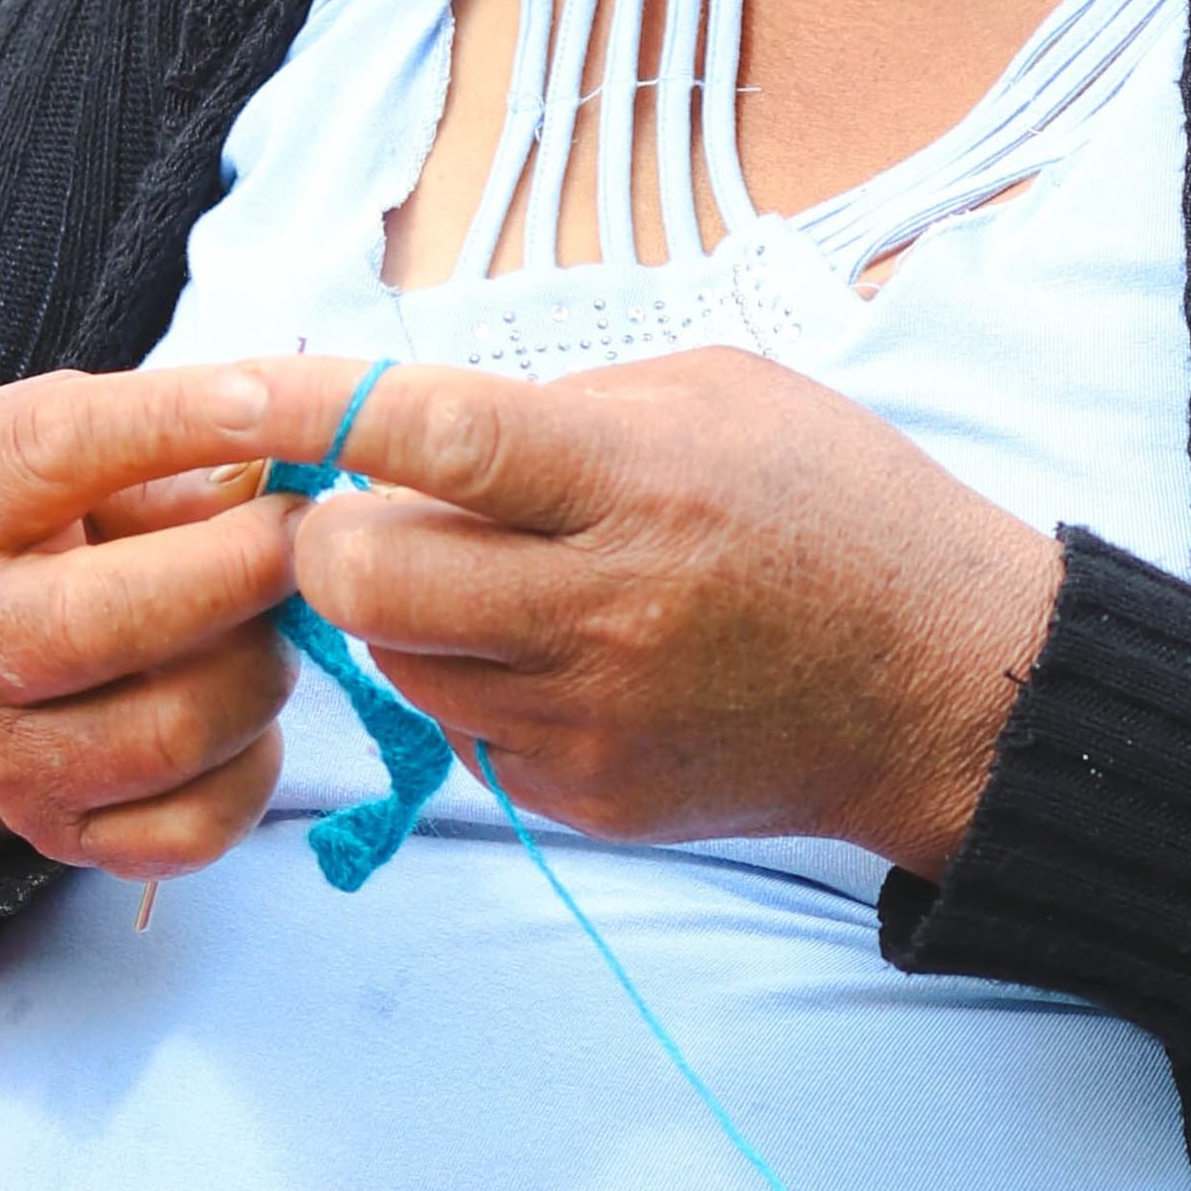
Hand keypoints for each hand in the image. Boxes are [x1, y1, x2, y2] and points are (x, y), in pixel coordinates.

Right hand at [0, 362, 312, 880]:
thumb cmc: (33, 521)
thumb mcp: (59, 442)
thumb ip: (161, 439)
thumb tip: (295, 450)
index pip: (61, 451)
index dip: (179, 421)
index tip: (272, 402)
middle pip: (113, 622)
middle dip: (244, 568)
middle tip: (306, 535)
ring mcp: (1, 760)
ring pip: (176, 732)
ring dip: (261, 668)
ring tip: (268, 624)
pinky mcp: (61, 836)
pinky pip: (196, 826)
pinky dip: (253, 766)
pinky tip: (244, 712)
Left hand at [275, 345, 1061, 875]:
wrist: (949, 690)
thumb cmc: (839, 514)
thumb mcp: (723, 396)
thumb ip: (565, 401)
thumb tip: (413, 422)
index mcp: (640, 483)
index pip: (436, 438)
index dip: (320, 412)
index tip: (241, 392)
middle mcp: (607, 609)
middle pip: (365, 581)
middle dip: (331, 538)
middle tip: (363, 511)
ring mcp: (593, 719)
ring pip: (394, 663)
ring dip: (401, 615)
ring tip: (487, 579)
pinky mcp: (589, 797)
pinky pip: (464, 731)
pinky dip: (476, 684)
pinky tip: (557, 652)